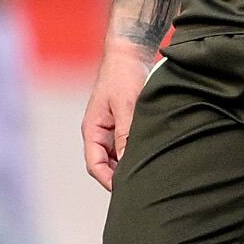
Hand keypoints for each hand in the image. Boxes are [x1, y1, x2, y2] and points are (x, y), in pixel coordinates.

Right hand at [82, 43, 154, 191]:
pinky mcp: (124, 123)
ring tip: (148, 174)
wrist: (130, 53)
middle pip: (106, 164)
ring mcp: (111, 128)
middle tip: (141, 186)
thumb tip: (127, 160)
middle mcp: (100, 133)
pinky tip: (151, 155)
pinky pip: (127, 144)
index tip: (125, 190)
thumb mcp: (126, 105)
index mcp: (92, 130)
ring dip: (129, 164)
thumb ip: (125, 132)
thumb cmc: (124, 76)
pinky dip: (136, 151)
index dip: (108, 180)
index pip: (94, 165)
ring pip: (117, 156)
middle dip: (119, 177)